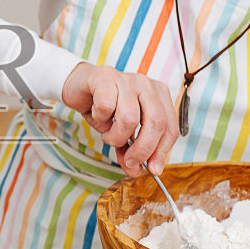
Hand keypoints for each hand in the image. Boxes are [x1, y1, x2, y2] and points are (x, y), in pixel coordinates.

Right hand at [60, 62, 178, 176]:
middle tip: (130, 161)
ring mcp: (127, 79)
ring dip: (116, 136)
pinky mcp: (106, 77)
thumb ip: (130, 151)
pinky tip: (97, 115)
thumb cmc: (104, 107)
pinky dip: (100, 119)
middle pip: (156, 122)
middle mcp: (147, 85)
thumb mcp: (121, 132)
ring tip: (108, 135)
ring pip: (130, 118)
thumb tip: (135, 171)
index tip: (153, 169)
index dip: (162, 151)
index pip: (170, 128)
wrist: (79, 87)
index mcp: (159, 97)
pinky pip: (106, 107)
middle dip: (142, 149)